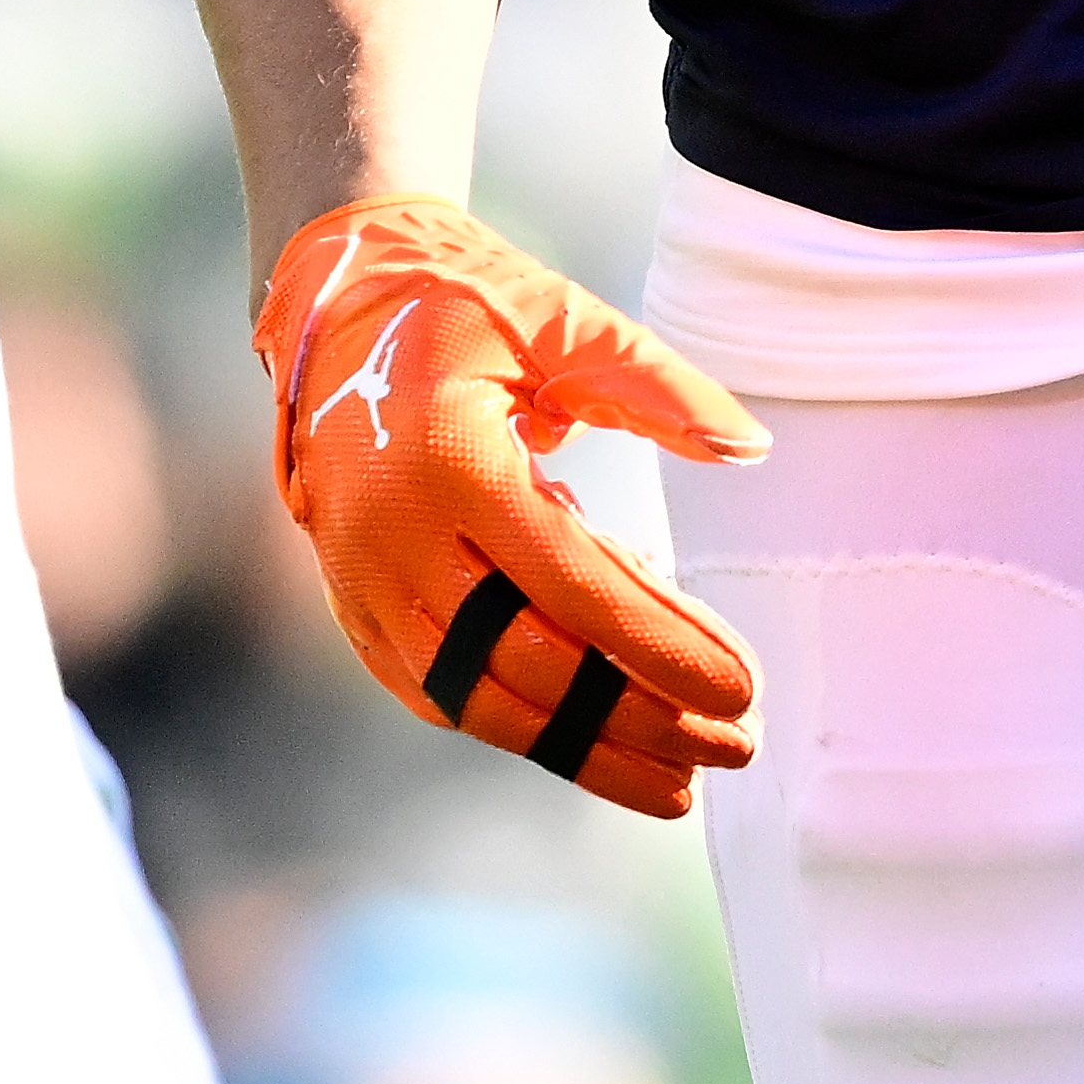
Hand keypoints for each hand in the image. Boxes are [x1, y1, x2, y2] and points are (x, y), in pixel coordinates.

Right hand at [251, 197, 766, 816]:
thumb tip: (750, 446)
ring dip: (583, 751)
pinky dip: (515, 726)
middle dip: (639, 716)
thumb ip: (658, 387)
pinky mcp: (354, 605)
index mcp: (449, 462)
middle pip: (529, 665)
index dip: (660, 649)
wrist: (333, 303)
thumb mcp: (563, 320)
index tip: (741, 691)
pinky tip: (588, 748)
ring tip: (679, 781)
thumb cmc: (461, 304)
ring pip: (478, 700)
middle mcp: (394, 536)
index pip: (573, 586)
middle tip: (733, 742)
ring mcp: (363, 581)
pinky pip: (436, 692)